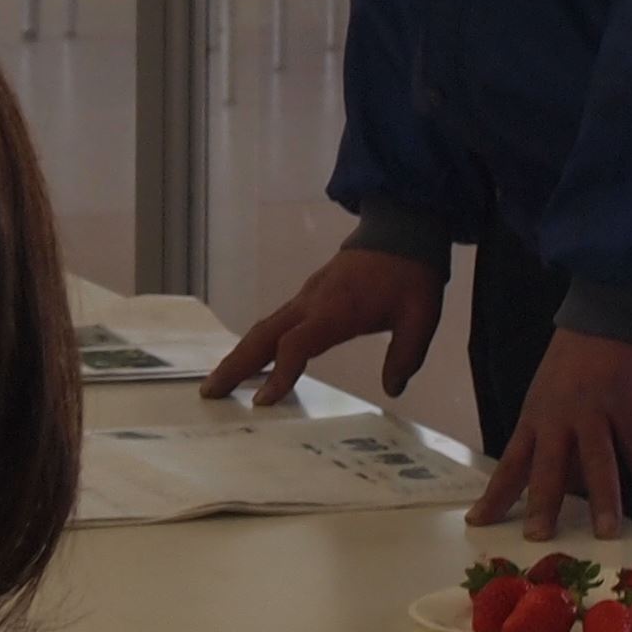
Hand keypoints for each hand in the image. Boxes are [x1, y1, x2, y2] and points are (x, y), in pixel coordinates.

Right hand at [202, 246, 446, 407]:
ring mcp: (307, 297)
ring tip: (218, 384)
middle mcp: (312, 302)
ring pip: (264, 328)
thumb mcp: (421, 315)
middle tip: (209, 394)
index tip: (264, 401)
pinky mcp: (308, 296)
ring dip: (239, 355)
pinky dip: (256, 344)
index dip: (280, 372)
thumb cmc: (411, 274)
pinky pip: (275, 323)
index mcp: (337, 309)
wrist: (401, 230)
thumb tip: (393, 388)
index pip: (298, 342)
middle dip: (236, 365)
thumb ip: (406, 354)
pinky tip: (249, 362)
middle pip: (264, 334)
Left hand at [472, 327, 631, 541]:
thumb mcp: (550, 396)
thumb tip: (565, 486)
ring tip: (606, 532)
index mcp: (535, 417)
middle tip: (539, 538)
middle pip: (548, 468)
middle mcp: (558, 416)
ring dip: (603, 499)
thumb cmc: (576, 360)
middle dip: (543, 505)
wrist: (606, 313)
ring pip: (596, 461)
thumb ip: (555, 439)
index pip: (511, 464)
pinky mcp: (624, 400)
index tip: (478, 522)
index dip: (495, 494)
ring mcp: (592, 408)